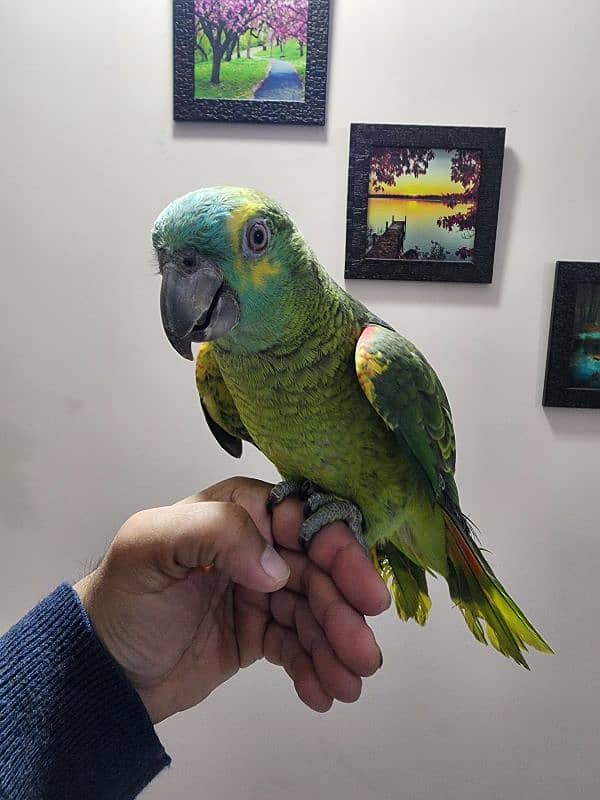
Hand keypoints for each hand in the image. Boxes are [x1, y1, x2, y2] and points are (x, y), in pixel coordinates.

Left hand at [75, 477, 389, 723]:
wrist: (104, 669)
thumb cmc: (124, 597)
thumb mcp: (152, 546)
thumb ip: (215, 532)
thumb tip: (277, 567)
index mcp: (238, 513)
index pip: (303, 519)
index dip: (338, 551)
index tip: (361, 589)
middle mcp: (257, 547)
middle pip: (319, 571)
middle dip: (345, 611)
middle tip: (364, 652)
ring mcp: (261, 591)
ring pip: (316, 612)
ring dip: (338, 647)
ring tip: (349, 684)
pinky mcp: (260, 632)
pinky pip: (299, 646)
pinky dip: (316, 668)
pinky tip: (323, 693)